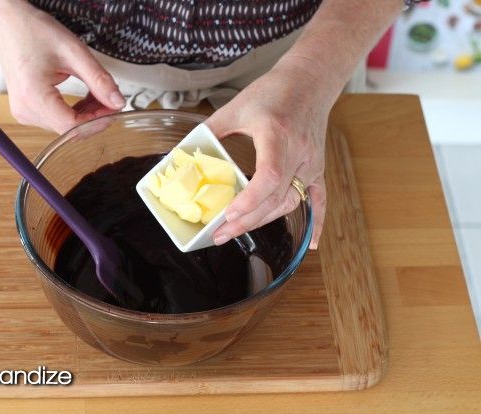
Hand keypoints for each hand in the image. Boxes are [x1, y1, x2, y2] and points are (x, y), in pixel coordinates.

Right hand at [0, 3, 124, 132]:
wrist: (7, 26)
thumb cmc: (34, 33)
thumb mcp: (74, 52)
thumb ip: (99, 79)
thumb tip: (117, 102)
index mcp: (33, 96)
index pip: (72, 126)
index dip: (97, 121)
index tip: (114, 108)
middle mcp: (26, 110)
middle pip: (70, 129)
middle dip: (96, 118)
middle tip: (112, 99)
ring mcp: (25, 114)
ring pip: (66, 128)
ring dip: (88, 116)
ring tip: (99, 94)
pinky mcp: (28, 112)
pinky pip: (58, 121)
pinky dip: (77, 113)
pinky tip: (87, 99)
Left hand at [205, 62, 333, 248]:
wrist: (310, 79)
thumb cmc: (274, 90)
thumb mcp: (236, 107)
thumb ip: (211, 130)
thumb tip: (185, 153)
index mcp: (278, 135)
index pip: (268, 176)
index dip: (249, 200)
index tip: (229, 214)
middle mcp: (299, 152)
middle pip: (276, 197)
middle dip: (247, 220)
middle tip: (220, 234)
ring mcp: (312, 162)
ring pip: (291, 202)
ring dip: (265, 221)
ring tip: (238, 231)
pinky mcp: (318, 167)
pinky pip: (319, 199)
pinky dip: (316, 222)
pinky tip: (312, 244)